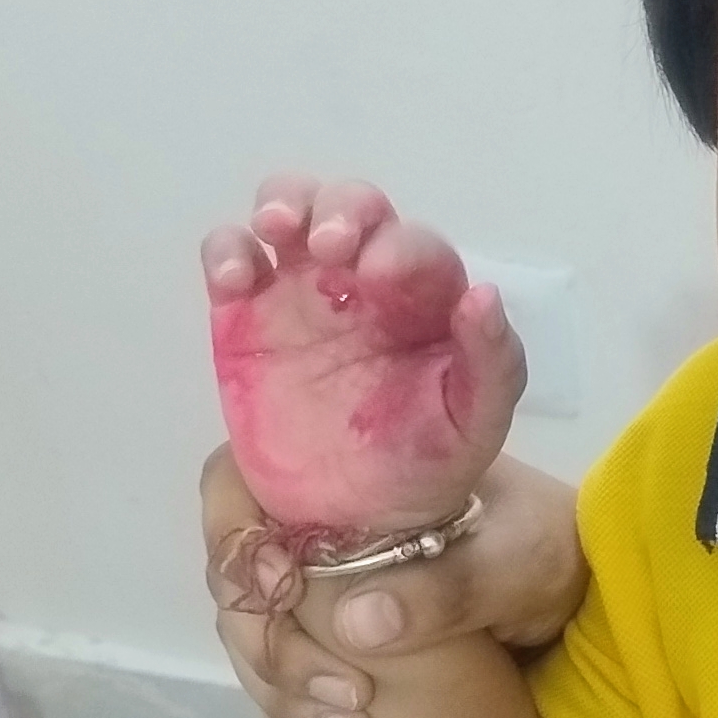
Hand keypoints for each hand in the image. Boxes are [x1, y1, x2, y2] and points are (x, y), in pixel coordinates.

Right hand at [201, 441, 588, 717]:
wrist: (583, 590)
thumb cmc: (551, 547)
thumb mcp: (518, 560)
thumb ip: (449, 586)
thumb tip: (358, 622)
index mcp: (344, 478)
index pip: (237, 483)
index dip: (234, 535)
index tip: (279, 590)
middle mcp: (315, 528)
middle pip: (234, 579)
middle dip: (272, 645)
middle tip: (347, 694)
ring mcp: (319, 588)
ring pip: (251, 638)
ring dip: (284, 694)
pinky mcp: (334, 641)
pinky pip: (282, 682)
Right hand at [203, 175, 525, 540]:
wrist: (354, 516)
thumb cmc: (425, 461)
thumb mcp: (476, 424)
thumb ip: (492, 364)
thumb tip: (484, 295)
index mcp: (425, 295)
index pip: (415, 247)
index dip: (399, 247)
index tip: (381, 274)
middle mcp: (363, 276)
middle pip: (352, 205)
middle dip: (340, 208)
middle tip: (329, 244)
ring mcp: (300, 288)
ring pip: (290, 208)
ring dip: (283, 201)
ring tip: (275, 227)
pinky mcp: (244, 314)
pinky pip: (230, 258)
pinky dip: (225, 250)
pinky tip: (232, 280)